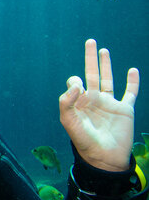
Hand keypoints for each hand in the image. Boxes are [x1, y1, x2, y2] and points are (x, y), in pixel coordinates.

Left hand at [59, 39, 138, 171]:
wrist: (104, 158)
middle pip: (91, 74)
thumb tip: (76, 83)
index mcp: (79, 102)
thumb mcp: (69, 121)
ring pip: (108, 79)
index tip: (79, 88)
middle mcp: (93, 100)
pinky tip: (132, 70)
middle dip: (90, 58)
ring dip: (106, 64)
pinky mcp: (124, 109)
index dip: (75, 81)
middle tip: (89, 41)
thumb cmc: (84, 141)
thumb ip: (66, 102)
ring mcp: (109, 104)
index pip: (74, 83)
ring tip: (103, 50)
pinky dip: (133, 81)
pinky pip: (129, 92)